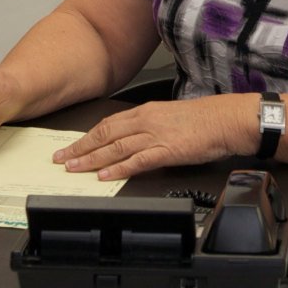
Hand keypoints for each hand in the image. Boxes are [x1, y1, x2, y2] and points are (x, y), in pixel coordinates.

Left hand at [52, 97, 250, 181]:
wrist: (226, 120)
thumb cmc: (204, 120)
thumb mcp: (170, 120)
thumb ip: (149, 130)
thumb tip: (133, 144)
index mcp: (146, 112)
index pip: (107, 124)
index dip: (86, 137)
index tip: (71, 146)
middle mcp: (146, 121)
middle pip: (105, 135)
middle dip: (80, 148)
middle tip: (61, 159)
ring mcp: (155, 135)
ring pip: (115, 147)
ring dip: (91, 158)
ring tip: (74, 168)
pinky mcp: (167, 150)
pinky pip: (137, 160)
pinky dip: (118, 168)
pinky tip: (105, 174)